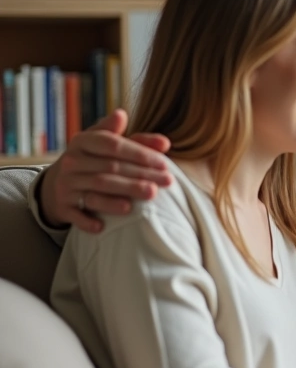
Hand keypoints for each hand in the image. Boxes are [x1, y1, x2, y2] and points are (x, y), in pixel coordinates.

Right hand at [38, 109, 172, 232]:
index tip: (164, 163)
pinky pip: (76, 214)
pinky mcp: (63, 206)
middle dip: (141, 175)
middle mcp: (71, 162)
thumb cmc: (95, 160)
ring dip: (123, 193)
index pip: (112, 144)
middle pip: (109, 168)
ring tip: (148, 195)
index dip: (140, 153)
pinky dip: (88, 220)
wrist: (57, 183)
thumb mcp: (109, 146)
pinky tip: (103, 226)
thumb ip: (138, 142)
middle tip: (167, 181)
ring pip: (97, 189)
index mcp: (83, 141)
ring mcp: (66, 184)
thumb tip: (165, 143)